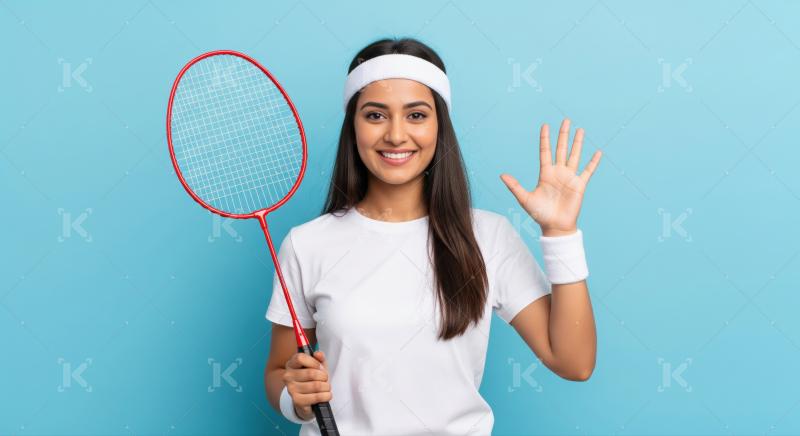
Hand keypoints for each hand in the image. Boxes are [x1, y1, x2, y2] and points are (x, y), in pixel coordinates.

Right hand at [283, 350, 330, 420]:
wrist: (305, 398)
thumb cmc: (312, 379)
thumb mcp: (317, 366)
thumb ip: (319, 357)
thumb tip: (318, 354)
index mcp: (291, 364)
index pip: (300, 358)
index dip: (314, 362)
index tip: (319, 367)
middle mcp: (288, 376)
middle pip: (311, 373)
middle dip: (324, 376)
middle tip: (325, 379)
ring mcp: (291, 389)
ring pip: (316, 385)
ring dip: (326, 387)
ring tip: (326, 387)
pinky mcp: (297, 401)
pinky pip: (316, 397)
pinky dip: (325, 396)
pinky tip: (326, 395)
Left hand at [500, 118, 600, 236]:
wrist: (554, 227)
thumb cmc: (539, 214)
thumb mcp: (524, 198)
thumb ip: (514, 186)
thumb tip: (501, 175)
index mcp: (545, 173)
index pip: (545, 152)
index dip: (545, 139)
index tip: (545, 125)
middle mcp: (558, 173)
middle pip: (561, 149)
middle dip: (563, 135)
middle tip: (566, 120)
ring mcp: (570, 178)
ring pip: (575, 155)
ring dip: (577, 143)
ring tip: (580, 130)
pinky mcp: (579, 185)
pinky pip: (588, 171)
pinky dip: (593, 162)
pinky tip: (598, 152)